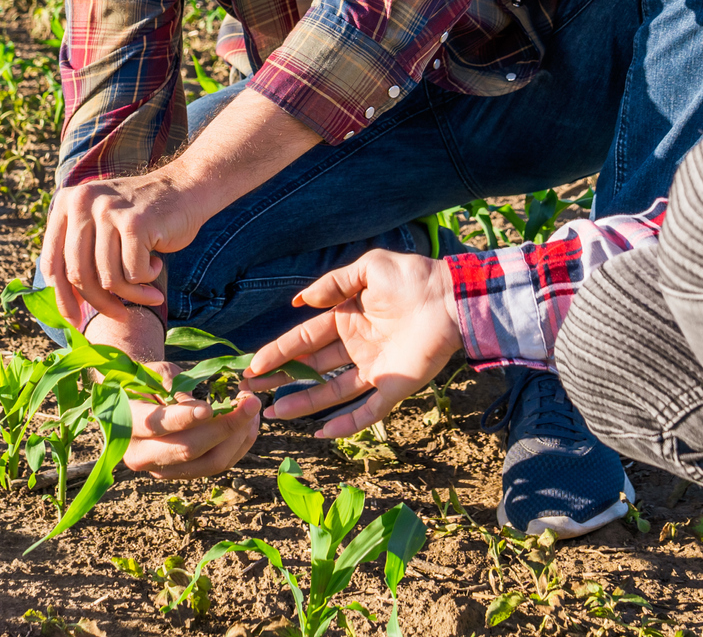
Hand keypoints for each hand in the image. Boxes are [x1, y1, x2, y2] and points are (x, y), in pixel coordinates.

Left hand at [40, 171, 198, 326]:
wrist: (184, 189)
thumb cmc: (140, 219)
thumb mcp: (100, 228)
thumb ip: (79, 256)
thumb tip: (68, 307)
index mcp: (65, 204)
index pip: (53, 263)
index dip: (63, 298)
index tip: (75, 321)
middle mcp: (81, 202)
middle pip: (79, 274)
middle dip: (101, 303)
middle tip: (121, 316)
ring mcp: (108, 210)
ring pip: (109, 278)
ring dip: (133, 293)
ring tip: (149, 288)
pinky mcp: (134, 222)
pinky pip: (134, 273)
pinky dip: (147, 278)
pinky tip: (157, 264)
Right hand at [123, 362, 261, 479]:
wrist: (135, 406)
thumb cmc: (147, 381)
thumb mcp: (156, 373)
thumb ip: (176, 387)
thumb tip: (201, 408)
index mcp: (128, 423)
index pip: (157, 426)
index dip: (185, 419)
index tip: (210, 407)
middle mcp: (142, 455)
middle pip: (188, 449)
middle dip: (225, 427)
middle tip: (251, 401)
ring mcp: (164, 470)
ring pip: (209, 463)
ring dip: (238, 437)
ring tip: (253, 409)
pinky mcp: (184, 474)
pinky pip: (217, 466)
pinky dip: (239, 446)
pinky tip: (250, 424)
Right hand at [245, 250, 461, 439]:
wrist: (449, 297)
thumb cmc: (411, 278)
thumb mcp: (368, 269)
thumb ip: (333, 284)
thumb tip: (299, 301)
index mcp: (346, 319)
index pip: (304, 339)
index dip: (278, 352)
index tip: (252, 365)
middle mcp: (355, 347)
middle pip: (311, 369)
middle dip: (282, 380)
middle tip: (252, 391)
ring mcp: (374, 369)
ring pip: (331, 393)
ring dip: (303, 404)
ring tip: (273, 414)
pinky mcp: (393, 386)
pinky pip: (367, 411)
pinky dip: (345, 424)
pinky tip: (321, 433)